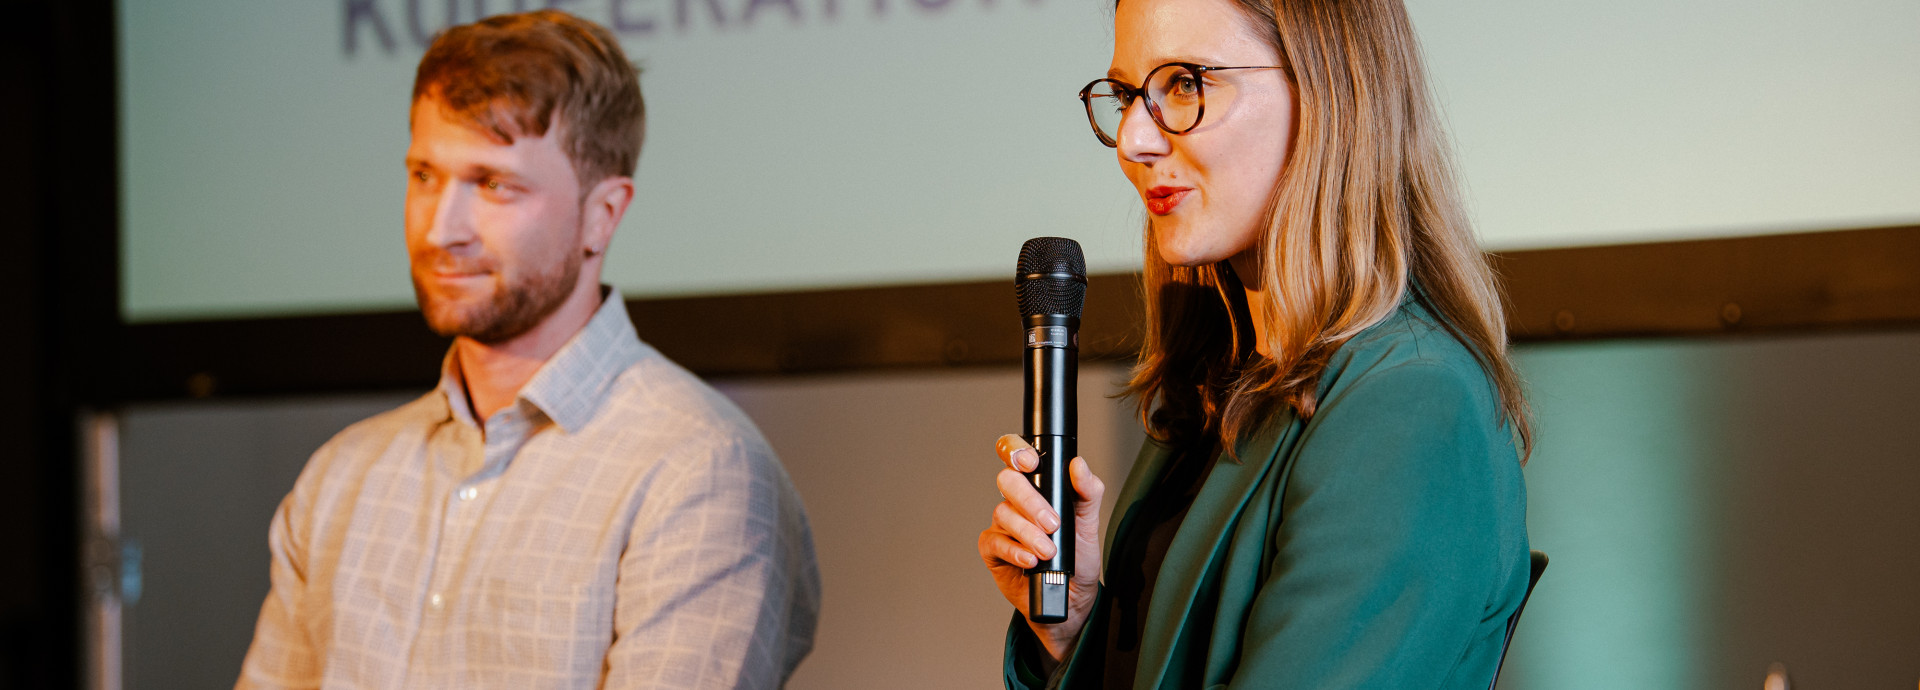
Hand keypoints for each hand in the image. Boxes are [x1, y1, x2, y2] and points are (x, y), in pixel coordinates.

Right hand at [977, 434, 1105, 668]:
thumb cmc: (1078, 558)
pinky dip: (1014, 550)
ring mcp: (1003, 525)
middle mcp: (1017, 502)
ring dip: (1028, 532)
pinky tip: (1030, 560)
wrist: (1072, 598)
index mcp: (1038, 487)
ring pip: (1003, 513)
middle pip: (1007, 481)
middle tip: (1052, 523)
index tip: (1030, 462)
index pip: (1016, 455)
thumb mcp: (1090, 524)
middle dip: (1030, 501)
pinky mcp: (993, 550)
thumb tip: (1079, 465)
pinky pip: (995, 541)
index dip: (1015, 450)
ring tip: (1048, 551)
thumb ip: (1088, 492)